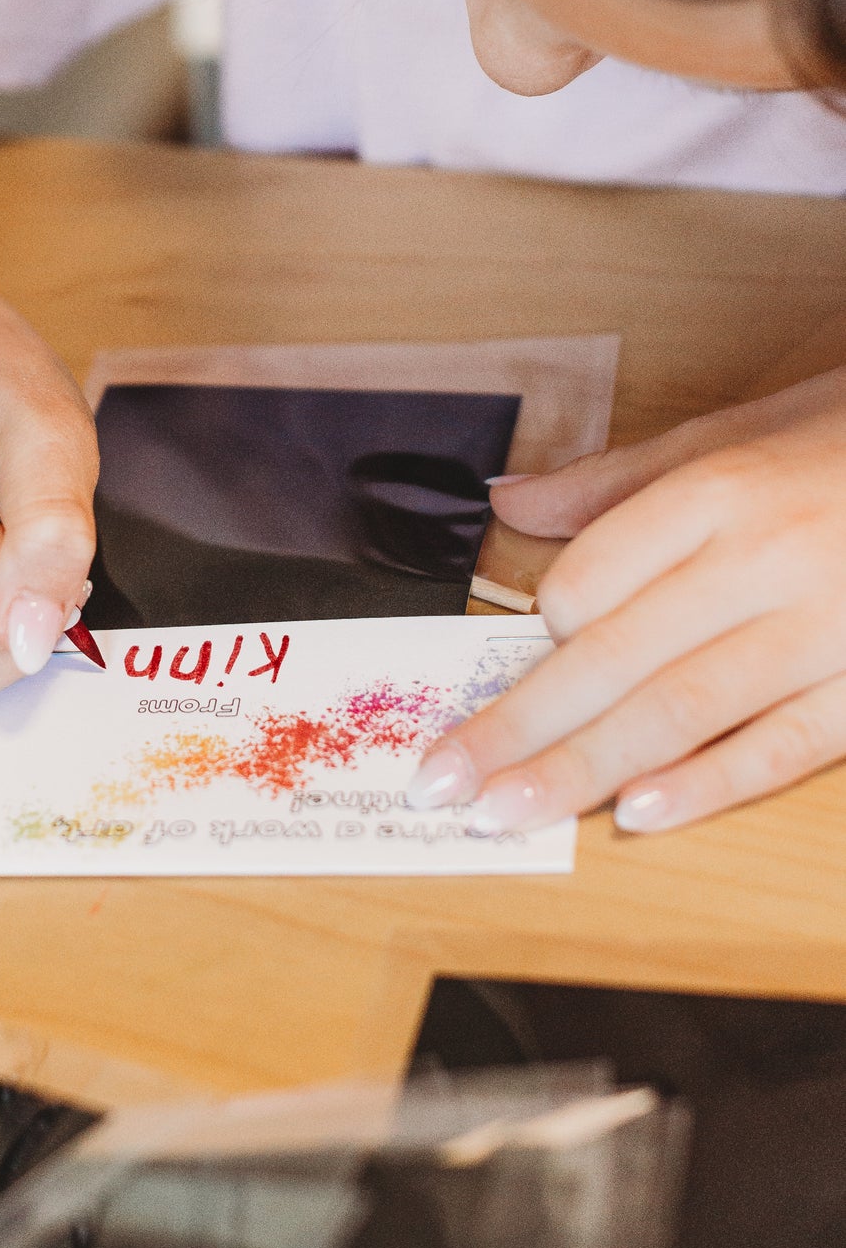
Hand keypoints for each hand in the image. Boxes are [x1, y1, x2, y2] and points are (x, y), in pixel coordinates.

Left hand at [406, 367, 845, 832]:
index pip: (596, 571)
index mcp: (724, 489)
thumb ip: (616, 479)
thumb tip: (509, 499)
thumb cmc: (844, 441)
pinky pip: (784, 746)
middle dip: (519, 725)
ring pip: (683, 710)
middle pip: (617, 655)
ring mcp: (827, 629)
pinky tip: (640, 816)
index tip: (507, 652)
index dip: (541, 619)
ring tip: (506, 809)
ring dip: (584, 768)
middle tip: (442, 779)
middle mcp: (767, 560)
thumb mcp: (733, 431)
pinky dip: (710, 785)